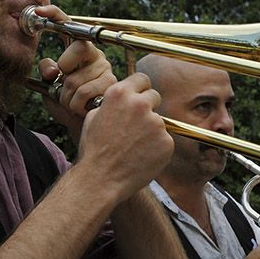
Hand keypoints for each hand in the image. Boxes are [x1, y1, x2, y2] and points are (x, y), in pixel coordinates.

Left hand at [34, 5, 115, 139]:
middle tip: (64, 82)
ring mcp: (105, 69)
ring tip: (72, 103)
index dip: (55, 15)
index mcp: (79, 50)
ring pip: (75, 78)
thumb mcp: (51, 87)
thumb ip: (48, 73)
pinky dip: (74, 105)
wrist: (82, 127)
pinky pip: (83, 93)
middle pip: (78, 48)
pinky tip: (81, 109)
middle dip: (65, 68)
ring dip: (66, 97)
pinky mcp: (111, 85)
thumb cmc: (68, 104)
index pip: (69, 26)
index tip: (39, 11)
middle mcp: (95, 55)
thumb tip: (51, 69)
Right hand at [75, 72, 173, 199]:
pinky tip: (141, 157)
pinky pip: (164, 140)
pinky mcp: (166, 142)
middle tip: (136, 125)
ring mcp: (155, 123)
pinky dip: (156, 147)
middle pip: (154, 96)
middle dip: (148, 107)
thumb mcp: (94, 117)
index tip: (139, 97)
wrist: (101, 179)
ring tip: (133, 147)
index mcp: (120, 94)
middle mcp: (140, 104)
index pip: (141, 79)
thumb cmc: (94, 149)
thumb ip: (113, 103)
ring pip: (159, 120)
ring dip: (150, 130)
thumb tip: (124, 98)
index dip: (140, 89)